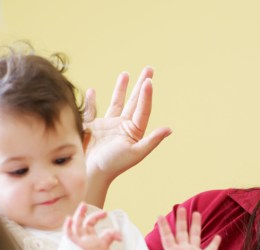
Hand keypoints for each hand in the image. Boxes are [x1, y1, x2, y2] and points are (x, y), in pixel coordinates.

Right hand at [63, 202, 119, 249]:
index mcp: (97, 242)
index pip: (107, 233)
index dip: (113, 234)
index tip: (120, 238)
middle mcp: (87, 240)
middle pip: (89, 224)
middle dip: (95, 217)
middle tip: (104, 212)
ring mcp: (78, 241)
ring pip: (78, 224)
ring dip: (80, 214)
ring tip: (84, 205)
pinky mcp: (70, 245)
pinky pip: (68, 234)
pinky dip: (67, 226)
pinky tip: (69, 219)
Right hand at [83, 67, 171, 189]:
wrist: (90, 171)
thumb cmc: (114, 165)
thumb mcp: (136, 153)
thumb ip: (152, 140)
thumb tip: (169, 129)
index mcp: (133, 132)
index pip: (142, 109)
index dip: (146, 95)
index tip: (149, 81)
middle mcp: (122, 126)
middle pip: (134, 101)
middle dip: (141, 85)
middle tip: (149, 69)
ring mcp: (107, 125)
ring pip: (116, 102)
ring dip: (121, 88)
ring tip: (126, 74)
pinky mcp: (91, 126)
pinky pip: (92, 110)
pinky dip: (91, 100)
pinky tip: (92, 90)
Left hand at [157, 207, 221, 249]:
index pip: (168, 237)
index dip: (164, 226)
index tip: (159, 215)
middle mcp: (183, 249)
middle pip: (182, 232)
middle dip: (181, 220)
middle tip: (181, 208)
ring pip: (195, 236)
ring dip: (195, 225)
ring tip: (196, 213)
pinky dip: (214, 244)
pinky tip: (218, 236)